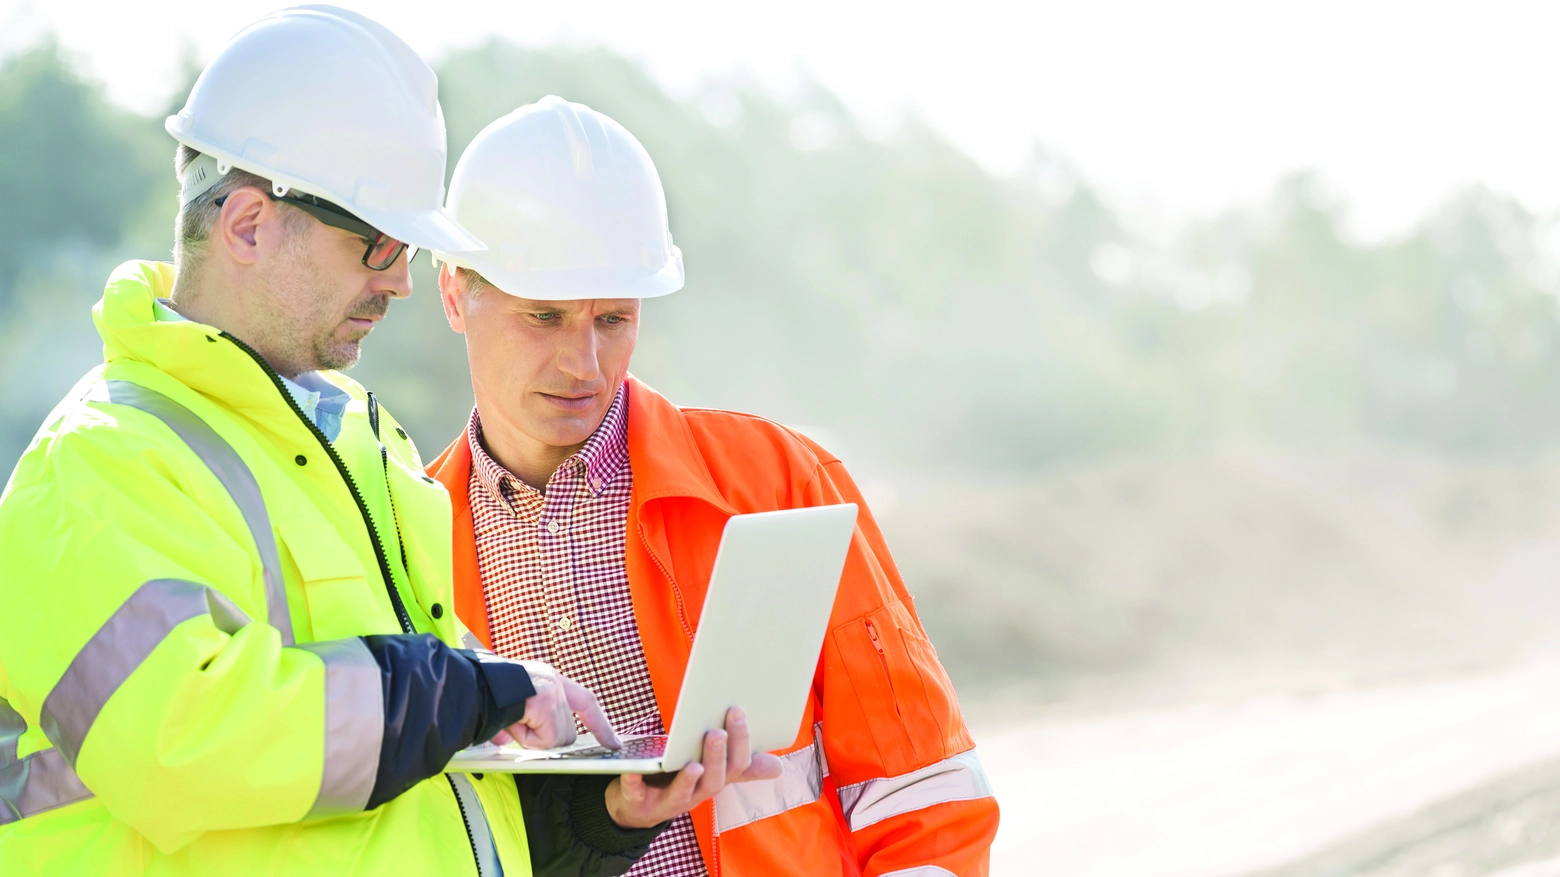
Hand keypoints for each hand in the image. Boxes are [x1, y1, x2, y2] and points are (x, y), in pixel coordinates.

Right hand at [491, 661, 620, 750]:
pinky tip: (512, 723)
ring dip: (531, 739)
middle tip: (518, 726)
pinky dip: (526, 739)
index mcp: (548, 678)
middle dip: (545, 739)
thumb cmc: (482, 693)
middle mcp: (555, 682)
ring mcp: (553, 694)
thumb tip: (503, 739)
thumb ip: (515, 723)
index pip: (585, 701)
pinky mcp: (546, 706)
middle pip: (567, 731)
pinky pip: (544, 740)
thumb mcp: (507, 707)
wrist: (469, 685)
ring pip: (555, 739)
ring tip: (510, 721)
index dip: (599, 723)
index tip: (613, 742)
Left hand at [604, 707, 783, 828]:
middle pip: (714, 781)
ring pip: (683, 794)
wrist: (639, 806)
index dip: (740, 741)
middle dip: (716, 756)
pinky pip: (637, 794)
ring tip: (692, 764)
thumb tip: (778, 767)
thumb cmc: (680, 779)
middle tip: (716, 732)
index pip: (736, 766)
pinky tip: (633, 771)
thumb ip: (741, 766)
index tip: (737, 710)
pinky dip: (635, 782)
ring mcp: (668, 801)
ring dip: (689, 779)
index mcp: (715, 781)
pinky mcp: (639, 802)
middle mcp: (696, 795)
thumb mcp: (711, 771)